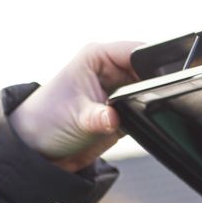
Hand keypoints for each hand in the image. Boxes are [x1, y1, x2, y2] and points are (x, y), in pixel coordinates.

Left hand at [9, 42, 140, 172]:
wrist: (40, 150)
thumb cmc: (47, 121)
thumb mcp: (75, 118)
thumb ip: (98, 117)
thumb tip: (116, 118)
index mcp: (98, 57)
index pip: (136, 52)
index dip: (152, 63)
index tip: (161, 81)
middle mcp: (110, 70)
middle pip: (147, 72)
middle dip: (151, 88)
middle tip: (143, 105)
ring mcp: (117, 92)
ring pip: (148, 92)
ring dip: (146, 105)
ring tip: (130, 117)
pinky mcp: (122, 113)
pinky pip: (143, 112)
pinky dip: (143, 119)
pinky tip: (131, 127)